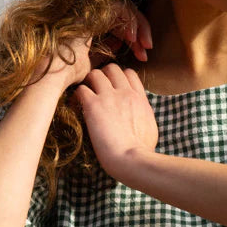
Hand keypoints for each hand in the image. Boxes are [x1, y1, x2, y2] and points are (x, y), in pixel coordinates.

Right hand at [41, 0, 152, 88]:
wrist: (55, 72)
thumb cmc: (68, 73)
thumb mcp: (91, 63)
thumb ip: (104, 52)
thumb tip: (118, 44)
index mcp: (92, 26)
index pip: (120, 27)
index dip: (134, 41)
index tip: (143, 56)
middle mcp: (92, 15)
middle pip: (125, 17)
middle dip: (140, 33)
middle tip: (148, 48)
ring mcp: (92, 10)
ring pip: (125, 10)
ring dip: (138, 27)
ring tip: (145, 45)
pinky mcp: (93, 8)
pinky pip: (120, 8)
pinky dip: (129, 22)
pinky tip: (133, 39)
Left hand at [73, 62, 158, 177]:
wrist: (131, 158)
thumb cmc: (142, 151)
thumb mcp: (150, 128)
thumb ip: (143, 115)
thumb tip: (140, 117)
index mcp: (140, 98)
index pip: (129, 73)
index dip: (119, 77)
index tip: (113, 88)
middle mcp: (125, 92)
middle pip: (111, 68)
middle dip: (102, 76)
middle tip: (95, 90)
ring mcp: (109, 97)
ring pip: (94, 74)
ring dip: (88, 83)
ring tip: (84, 97)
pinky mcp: (93, 105)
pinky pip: (80, 89)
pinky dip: (76, 96)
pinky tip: (76, 107)